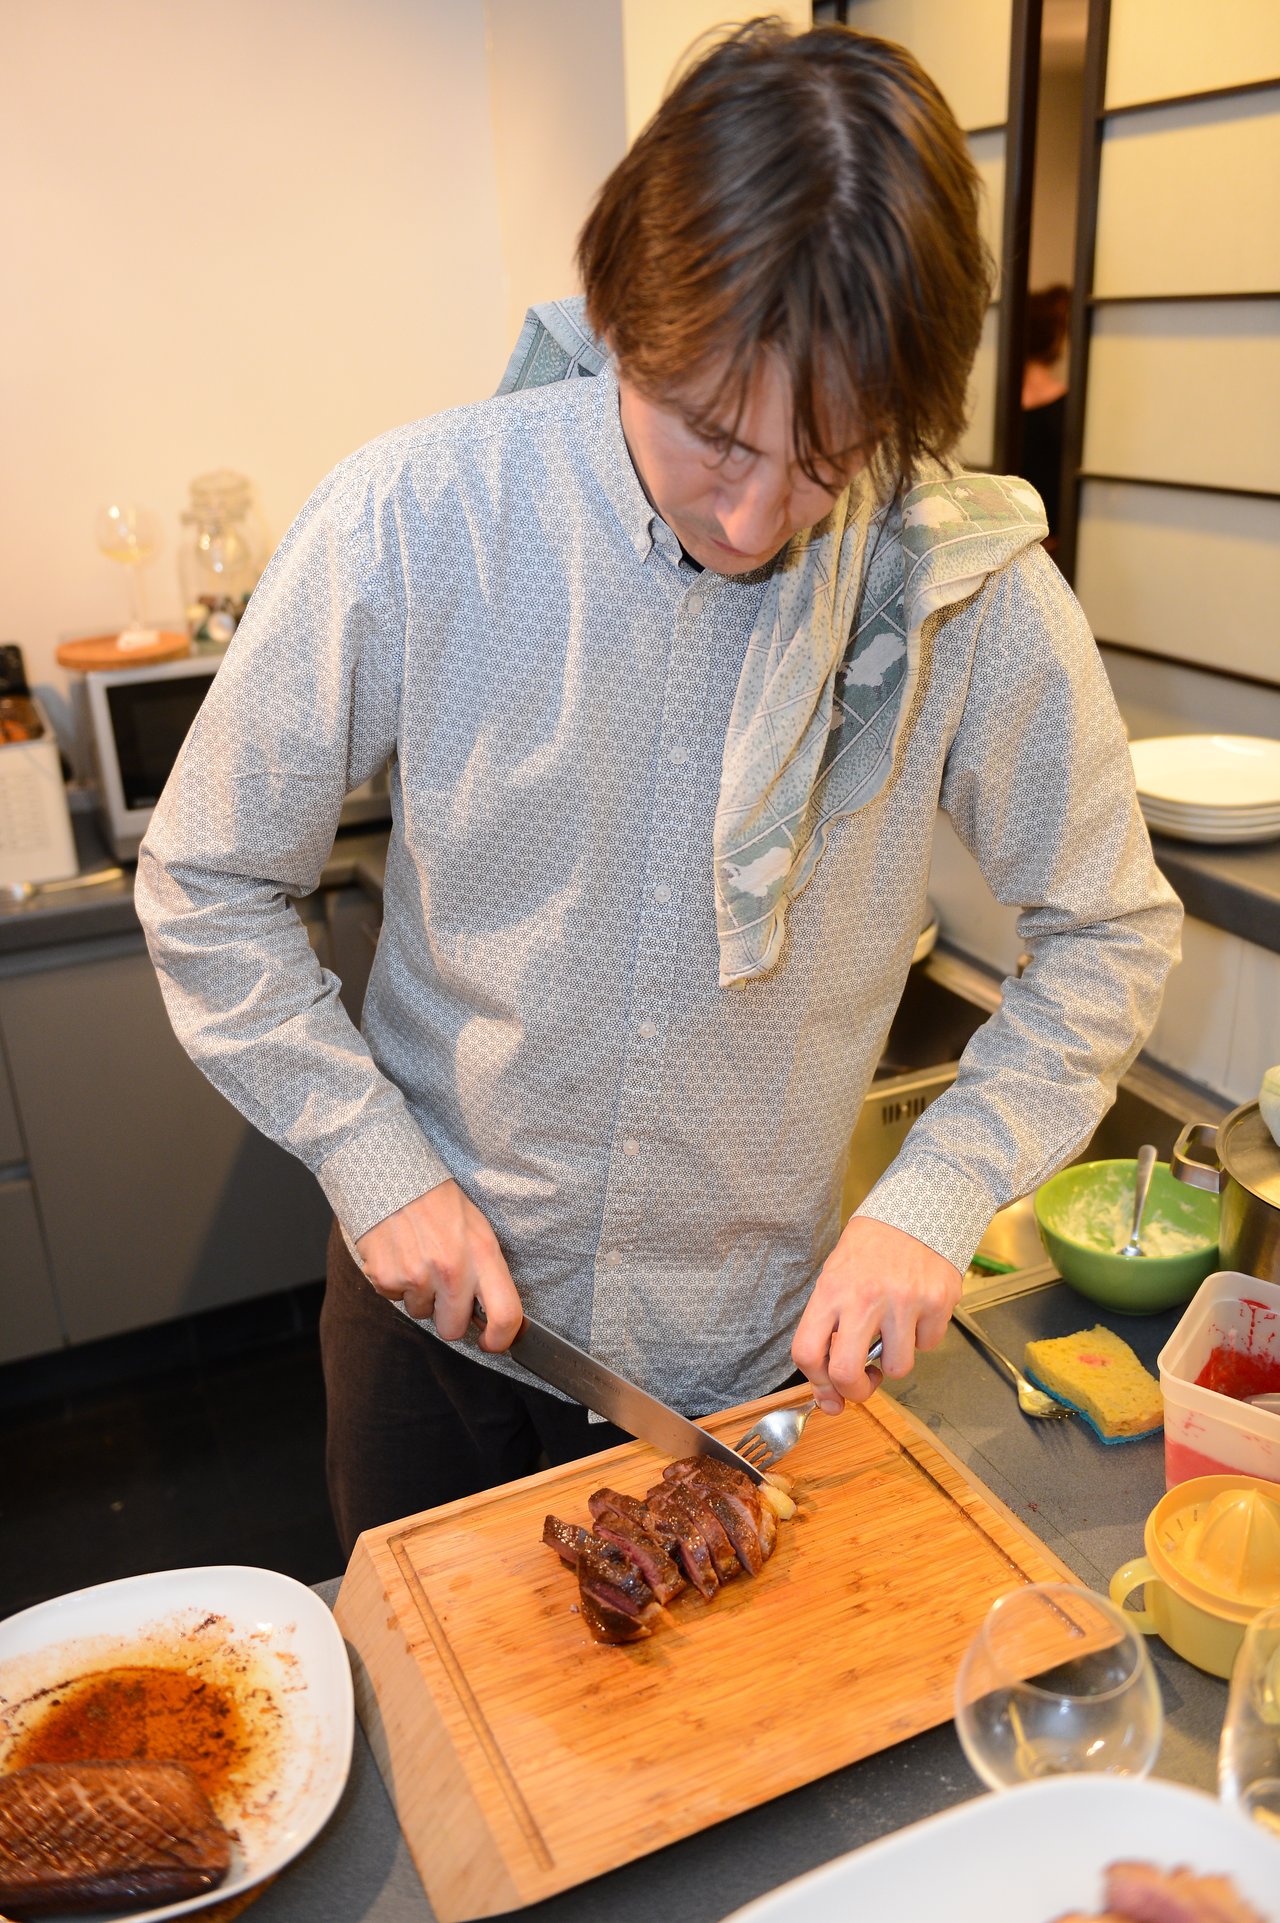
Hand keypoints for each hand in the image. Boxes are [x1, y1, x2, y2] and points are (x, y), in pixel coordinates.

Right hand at [354, 1180, 522, 1350]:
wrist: (393, 1177)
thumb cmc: (440, 1202)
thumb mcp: (478, 1229)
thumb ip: (486, 1271)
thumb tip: (489, 1313)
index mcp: (483, 1255)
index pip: (505, 1315)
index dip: (500, 1339)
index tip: (491, 1341)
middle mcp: (452, 1270)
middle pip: (453, 1329)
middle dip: (448, 1316)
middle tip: (442, 1288)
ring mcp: (416, 1276)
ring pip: (420, 1314)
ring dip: (420, 1295)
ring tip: (418, 1258)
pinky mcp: (386, 1277)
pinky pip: (394, 1298)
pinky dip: (395, 1282)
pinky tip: (399, 1254)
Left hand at [791, 1216, 961, 1413]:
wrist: (915, 1210)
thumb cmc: (869, 1250)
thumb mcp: (836, 1278)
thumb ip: (830, 1328)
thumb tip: (832, 1389)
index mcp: (831, 1291)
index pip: (806, 1353)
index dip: (816, 1381)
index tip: (829, 1386)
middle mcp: (864, 1298)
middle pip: (846, 1373)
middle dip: (856, 1391)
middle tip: (864, 1383)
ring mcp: (903, 1301)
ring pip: (897, 1368)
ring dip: (895, 1360)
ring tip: (894, 1332)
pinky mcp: (937, 1302)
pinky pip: (928, 1345)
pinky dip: (922, 1337)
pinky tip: (917, 1310)